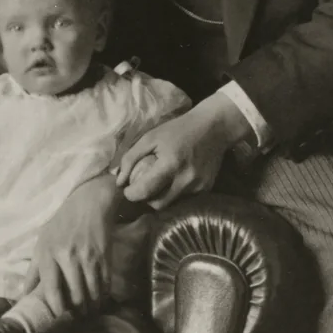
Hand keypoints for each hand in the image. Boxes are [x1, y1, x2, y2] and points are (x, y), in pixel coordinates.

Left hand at [22, 173, 116, 315]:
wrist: (89, 203)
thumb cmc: (62, 223)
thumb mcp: (42, 241)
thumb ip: (34, 269)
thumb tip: (25, 295)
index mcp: (48, 253)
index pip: (51, 289)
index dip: (55, 308)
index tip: (58, 316)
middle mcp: (68, 257)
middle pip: (75, 295)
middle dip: (77, 312)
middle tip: (76, 318)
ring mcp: (88, 257)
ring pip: (91, 293)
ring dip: (91, 307)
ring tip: (88, 312)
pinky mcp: (104, 257)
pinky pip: (105, 284)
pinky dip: (102, 296)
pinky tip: (99, 300)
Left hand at [115, 92, 252, 209]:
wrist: (213, 127)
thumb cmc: (178, 130)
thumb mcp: (150, 137)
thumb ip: (131, 158)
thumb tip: (119, 181)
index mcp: (170, 163)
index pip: (146, 191)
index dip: (132, 194)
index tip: (127, 189)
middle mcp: (186, 179)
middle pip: (158, 204)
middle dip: (145, 199)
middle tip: (141, 188)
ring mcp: (199, 186)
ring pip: (171, 205)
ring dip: (160, 198)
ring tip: (156, 185)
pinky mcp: (206, 189)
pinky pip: (184, 200)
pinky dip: (174, 195)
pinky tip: (172, 182)